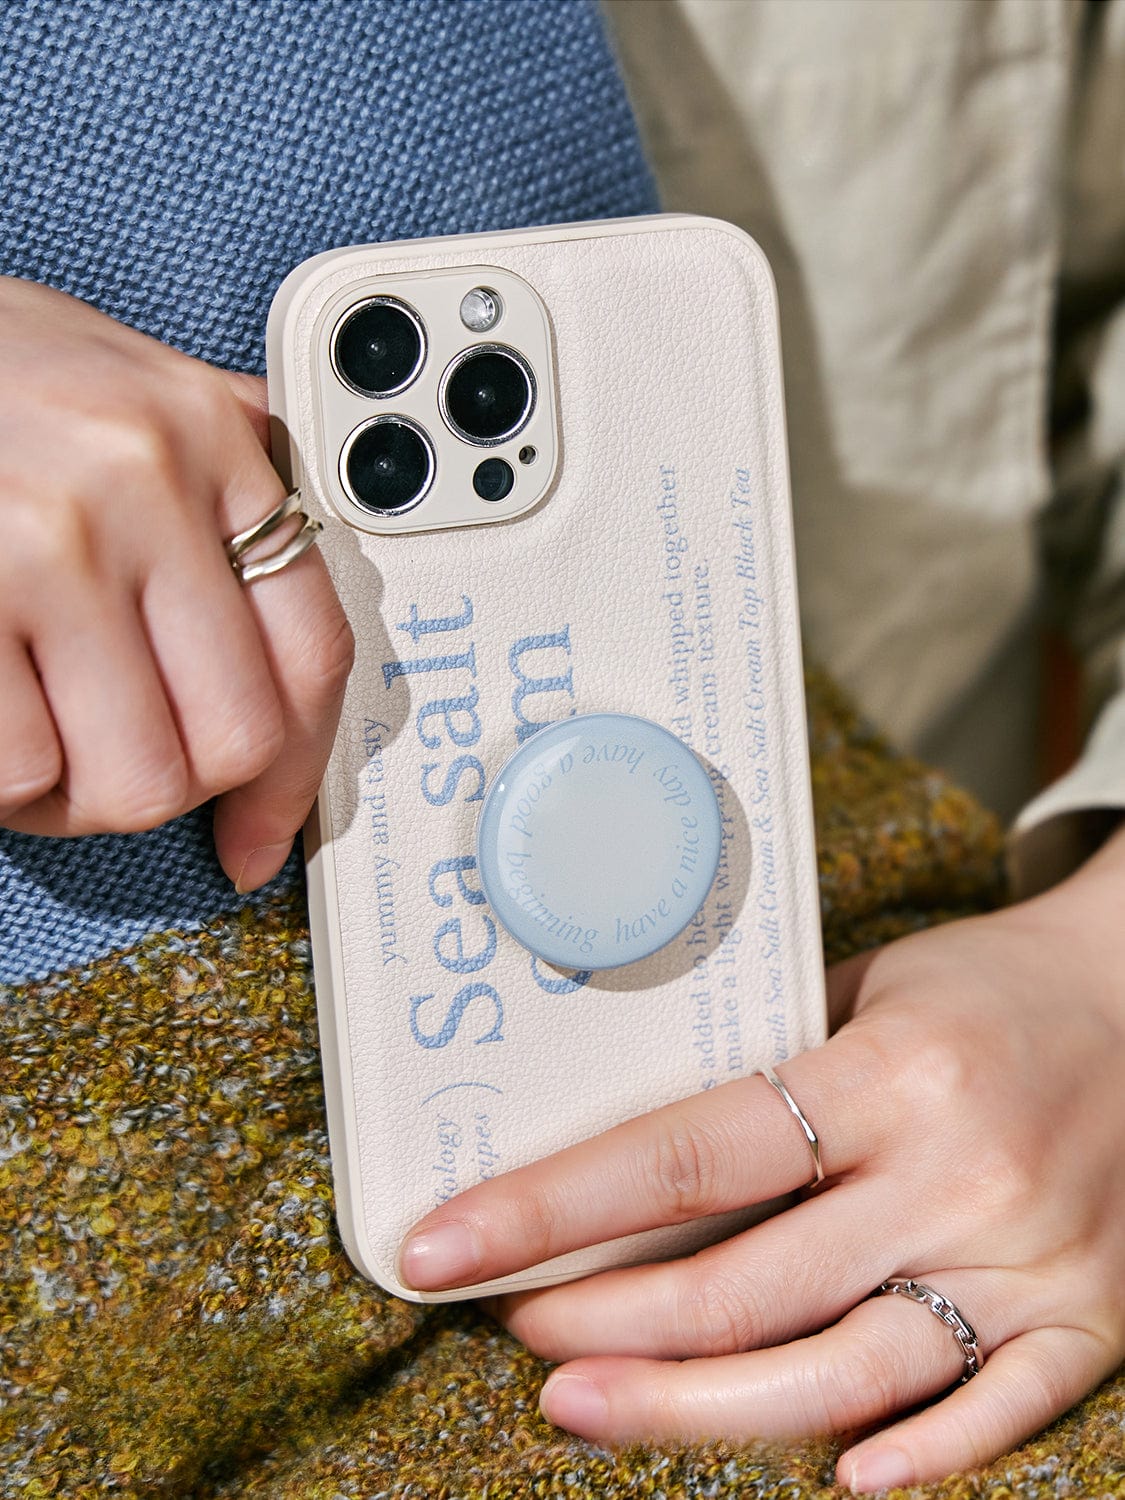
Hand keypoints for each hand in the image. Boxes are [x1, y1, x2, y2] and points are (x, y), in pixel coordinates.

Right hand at [0, 277, 352, 887]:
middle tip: (116, 765)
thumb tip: (289, 563)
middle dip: (177, 787)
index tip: (261, 830)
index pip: (311, 653)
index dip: (296, 775)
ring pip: (135, 780)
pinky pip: (22, 770)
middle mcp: (141, 482)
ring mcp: (46, 542)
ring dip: (81, 795)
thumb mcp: (119, 376)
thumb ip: (217, 463)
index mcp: (206, 439)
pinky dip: (6, 782)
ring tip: (36, 734)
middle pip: (233, 739)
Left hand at [397, 828, 1124, 1489]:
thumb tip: (625, 1129)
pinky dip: (920, 1459)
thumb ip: (764, 1056)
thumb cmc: (986, 984)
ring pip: (843, 1373)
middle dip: (603, 1322)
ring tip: (579, 1407)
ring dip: (697, 1408)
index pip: (687, 1155)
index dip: (552, 1207)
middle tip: (509, 1326)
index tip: (444, 1244)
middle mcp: (957, 1172)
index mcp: (891, 1069)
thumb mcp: (869, 982)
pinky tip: (834, 1483)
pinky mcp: (1090, 1316)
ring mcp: (1028, 1258)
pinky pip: (998, 1413)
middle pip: (745, 1285)